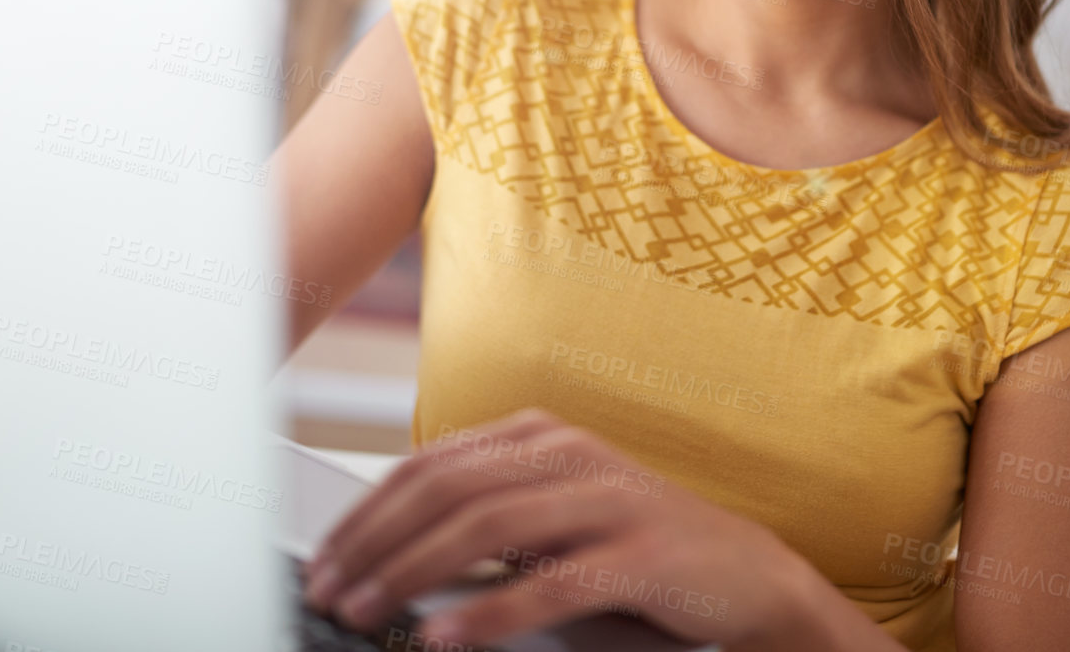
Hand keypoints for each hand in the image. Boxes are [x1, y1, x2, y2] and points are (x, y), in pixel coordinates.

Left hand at [300, 407, 832, 648]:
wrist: (748, 576)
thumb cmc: (637, 550)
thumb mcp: (557, 517)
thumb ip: (488, 515)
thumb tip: (386, 550)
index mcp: (542, 436)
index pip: (430, 464)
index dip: (367, 511)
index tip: (322, 558)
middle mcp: (571, 454)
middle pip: (447, 489)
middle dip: (374, 542)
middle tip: (327, 590)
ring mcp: (609, 500)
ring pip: (487, 526)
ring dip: (411, 573)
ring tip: (365, 611)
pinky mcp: (642, 555)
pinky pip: (550, 584)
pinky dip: (487, 614)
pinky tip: (443, 639)